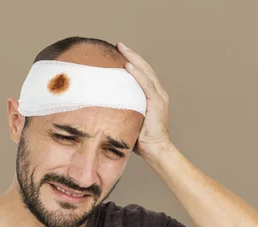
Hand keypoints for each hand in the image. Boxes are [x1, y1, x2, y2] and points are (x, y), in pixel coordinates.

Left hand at [117, 42, 171, 157]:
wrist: (155, 150)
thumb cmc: (140, 139)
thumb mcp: (128, 119)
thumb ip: (119, 110)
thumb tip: (98, 107)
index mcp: (152, 96)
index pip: (142, 74)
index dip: (132, 61)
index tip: (119, 52)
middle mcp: (157, 93)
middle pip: (144, 68)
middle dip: (131, 55)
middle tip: (119, 45)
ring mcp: (158, 97)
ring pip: (146, 72)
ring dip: (134, 59)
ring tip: (122, 49)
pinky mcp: (157, 103)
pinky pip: (146, 85)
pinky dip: (138, 74)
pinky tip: (129, 65)